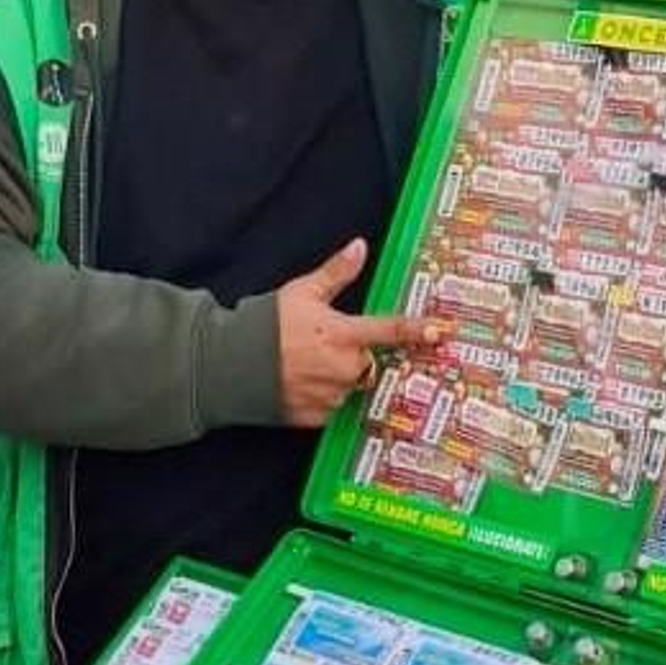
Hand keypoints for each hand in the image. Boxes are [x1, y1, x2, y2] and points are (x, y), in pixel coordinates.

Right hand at [276, 238, 439, 426]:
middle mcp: (342, 368)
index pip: (389, 331)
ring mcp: (330, 396)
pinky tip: (301, 382)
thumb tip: (360, 246)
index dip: (416, 331)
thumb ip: (335, 273)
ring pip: (350, 385)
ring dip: (338, 376)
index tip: (440, 332)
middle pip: (367, 362)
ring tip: (306, 363)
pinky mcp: (316, 418)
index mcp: (342, 335)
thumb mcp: (301, 292)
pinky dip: (322, 395)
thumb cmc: (262, 326)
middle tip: (324, 344)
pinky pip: (332, 406)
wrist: (225, 367)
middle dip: (354, 354)